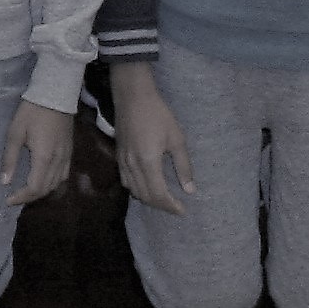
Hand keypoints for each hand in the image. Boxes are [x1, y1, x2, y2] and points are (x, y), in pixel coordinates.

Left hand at [1, 98, 73, 207]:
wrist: (54, 95)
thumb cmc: (31, 112)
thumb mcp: (15, 133)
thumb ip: (9, 158)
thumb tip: (4, 181)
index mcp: (44, 158)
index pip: (34, 188)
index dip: (21, 197)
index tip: (8, 200)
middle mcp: (58, 161)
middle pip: (46, 189)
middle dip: (29, 197)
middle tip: (14, 197)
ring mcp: (67, 157)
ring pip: (56, 184)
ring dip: (41, 191)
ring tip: (26, 190)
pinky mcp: (70, 152)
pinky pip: (64, 175)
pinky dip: (53, 183)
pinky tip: (43, 180)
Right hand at [110, 60, 192, 213]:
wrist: (132, 96)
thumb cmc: (158, 114)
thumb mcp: (176, 139)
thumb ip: (183, 166)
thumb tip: (190, 190)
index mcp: (148, 162)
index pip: (158, 194)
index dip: (171, 206)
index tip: (183, 210)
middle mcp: (132, 166)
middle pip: (145, 196)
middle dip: (161, 206)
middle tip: (176, 207)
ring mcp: (122, 162)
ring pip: (134, 191)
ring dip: (149, 199)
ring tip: (164, 199)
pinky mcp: (118, 156)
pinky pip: (126, 181)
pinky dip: (137, 190)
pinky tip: (147, 187)